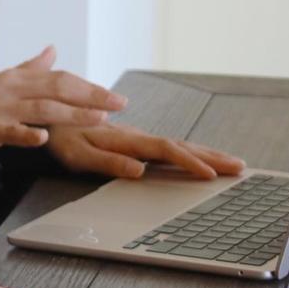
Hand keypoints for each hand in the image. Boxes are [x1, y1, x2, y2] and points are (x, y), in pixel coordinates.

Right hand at [0, 46, 125, 153]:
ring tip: (98, 118)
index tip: (114, 96)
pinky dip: (27, 134)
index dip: (89, 87)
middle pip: (57, 88)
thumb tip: (52, 50)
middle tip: (118, 104)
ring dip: (71, 113)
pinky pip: (9, 131)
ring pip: (41, 108)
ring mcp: (0, 109)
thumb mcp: (4, 81)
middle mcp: (11, 89)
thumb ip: (31, 68)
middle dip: (91, 96)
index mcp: (18, 78)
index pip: (60, 78)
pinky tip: (43, 138)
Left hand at [44, 124, 245, 180]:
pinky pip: (167, 147)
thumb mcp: (78, 155)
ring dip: (205, 153)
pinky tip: (199, 158)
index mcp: (127, 140)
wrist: (49, 112)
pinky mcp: (133, 140)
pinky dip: (189, 153)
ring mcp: (137, 137)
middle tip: (240, 167)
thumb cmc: (60, 138)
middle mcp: (136, 136)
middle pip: (180, 146)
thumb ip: (109, 162)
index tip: (212, 175)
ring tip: (230, 162)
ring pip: (177, 145)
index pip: (165, 151)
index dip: (190, 163)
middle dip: (211, 157)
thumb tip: (140, 170)